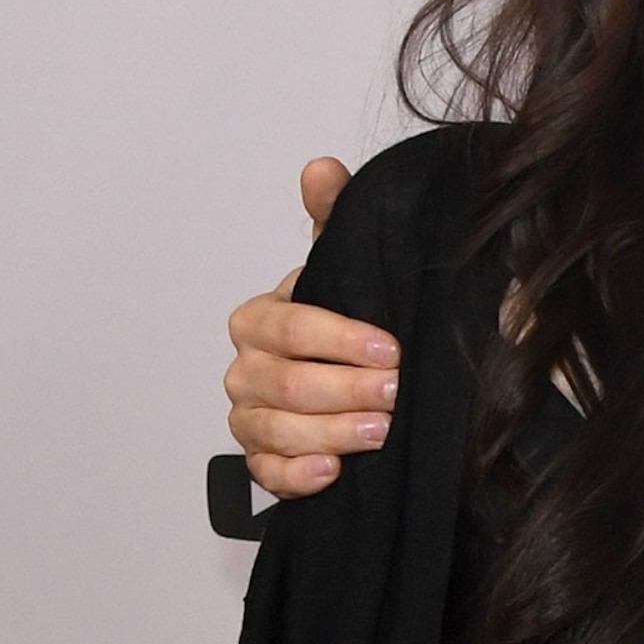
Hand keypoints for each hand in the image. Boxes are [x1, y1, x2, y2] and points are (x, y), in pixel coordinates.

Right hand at [226, 158, 398, 497]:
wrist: (363, 372)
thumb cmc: (354, 316)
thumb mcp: (353, 264)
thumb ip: (336, 216)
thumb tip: (321, 168)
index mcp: (264, 317)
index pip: (287, 326)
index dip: (337, 338)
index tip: (389, 346)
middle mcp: (247, 365)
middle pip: (280, 382)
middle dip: (342, 388)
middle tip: (395, 391)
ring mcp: (250, 414)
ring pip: (273, 428)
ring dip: (330, 431)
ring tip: (380, 431)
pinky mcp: (262, 457)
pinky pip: (265, 473)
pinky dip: (297, 475)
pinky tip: (333, 471)